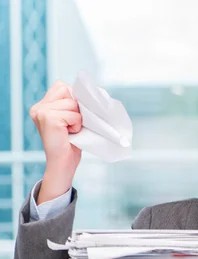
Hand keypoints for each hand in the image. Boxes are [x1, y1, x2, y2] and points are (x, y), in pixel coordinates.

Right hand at [29, 80, 82, 203]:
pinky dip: (77, 124)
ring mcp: (42, 111)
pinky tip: (70, 133)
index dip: (73, 99)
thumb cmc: (71, 143)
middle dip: (76, 107)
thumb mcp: (70, 120)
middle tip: (72, 124)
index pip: (62, 86)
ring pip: (72, 102)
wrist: (63, 163)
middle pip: (67, 90)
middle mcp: (39, 107)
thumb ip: (72, 105)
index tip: (72, 117)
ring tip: (70, 130)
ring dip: (77, 117)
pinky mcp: (49, 118)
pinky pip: (74, 114)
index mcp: (42, 106)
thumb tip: (89, 93)